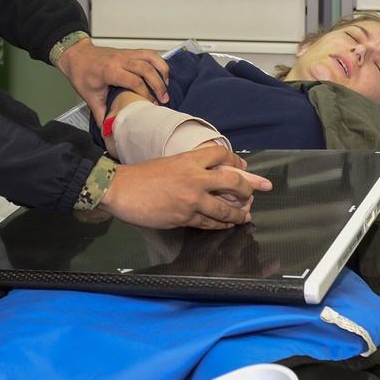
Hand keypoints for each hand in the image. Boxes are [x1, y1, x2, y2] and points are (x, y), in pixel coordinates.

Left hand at [57, 39, 168, 125]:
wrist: (77, 56)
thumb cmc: (82, 73)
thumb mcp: (90, 97)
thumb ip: (101, 114)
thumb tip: (108, 129)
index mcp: (110, 71)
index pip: (135, 82)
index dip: (146, 95)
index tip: (151, 105)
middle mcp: (120, 60)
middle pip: (147, 69)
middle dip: (158, 85)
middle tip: (164, 99)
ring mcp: (126, 54)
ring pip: (150, 58)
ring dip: (162, 70)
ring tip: (166, 84)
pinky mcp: (129, 51)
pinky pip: (148, 53)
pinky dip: (158, 61)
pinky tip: (160, 72)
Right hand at [98, 145, 271, 229]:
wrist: (121, 189)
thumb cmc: (142, 175)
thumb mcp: (169, 161)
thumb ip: (190, 165)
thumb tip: (210, 172)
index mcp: (189, 159)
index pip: (221, 154)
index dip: (237, 160)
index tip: (244, 168)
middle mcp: (194, 177)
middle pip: (233, 181)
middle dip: (249, 188)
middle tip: (257, 191)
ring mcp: (191, 199)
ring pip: (225, 208)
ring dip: (239, 213)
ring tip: (245, 215)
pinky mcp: (184, 217)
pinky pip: (210, 223)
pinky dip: (221, 225)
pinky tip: (226, 225)